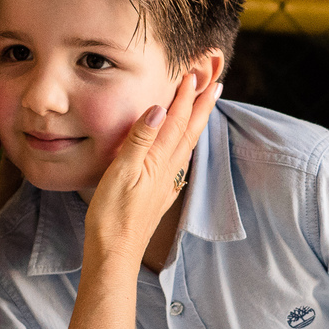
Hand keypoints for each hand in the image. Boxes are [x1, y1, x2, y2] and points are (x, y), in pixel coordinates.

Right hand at [84, 75, 219, 263]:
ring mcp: (166, 184)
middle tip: (216, 84)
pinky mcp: (160, 195)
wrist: (115, 253)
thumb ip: (140, 140)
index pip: (176, 122)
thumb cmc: (112, 215)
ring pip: (186, 146)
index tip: (193, 75)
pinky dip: (185, 146)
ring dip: (196, 123)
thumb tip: (160, 109)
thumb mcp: (121, 172)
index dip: (185, 97)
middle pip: (190, 132)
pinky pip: (179, 162)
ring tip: (205, 108)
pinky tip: (184, 149)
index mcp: (158, 161)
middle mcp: (168, 171)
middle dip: (202, 106)